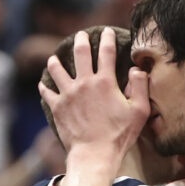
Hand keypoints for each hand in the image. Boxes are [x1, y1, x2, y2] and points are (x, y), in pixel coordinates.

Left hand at [38, 28, 149, 156]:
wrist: (94, 154)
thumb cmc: (119, 135)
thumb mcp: (140, 111)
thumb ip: (141, 87)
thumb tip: (137, 69)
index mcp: (105, 82)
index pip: (107, 52)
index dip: (107, 38)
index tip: (107, 31)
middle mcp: (85, 83)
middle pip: (80, 53)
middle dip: (81, 40)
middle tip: (80, 35)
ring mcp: (68, 94)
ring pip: (58, 69)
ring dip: (56, 61)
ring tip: (54, 57)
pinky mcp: (57, 107)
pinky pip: (47, 92)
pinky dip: (45, 86)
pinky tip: (43, 83)